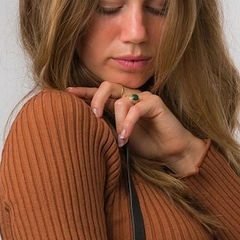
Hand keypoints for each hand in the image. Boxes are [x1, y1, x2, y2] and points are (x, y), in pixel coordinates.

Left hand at [67, 83, 206, 174]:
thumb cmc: (147, 146)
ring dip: (117, 121)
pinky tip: (125, 137)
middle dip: (96, 99)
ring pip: (121, 99)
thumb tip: (85, 130)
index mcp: (119, 103)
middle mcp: (130, 97)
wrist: (171, 153)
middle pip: (107, 86)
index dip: (83, 92)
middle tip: (93, 116)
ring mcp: (143, 98)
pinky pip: (136, 108)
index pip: (99, 93)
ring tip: (119, 140)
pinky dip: (128, 123)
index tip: (67, 93)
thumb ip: (106, 129)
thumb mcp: (120, 138)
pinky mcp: (155, 103)